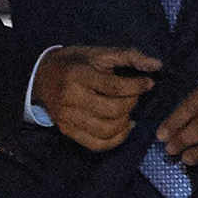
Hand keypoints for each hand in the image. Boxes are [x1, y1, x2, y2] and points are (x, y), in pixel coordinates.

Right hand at [34, 45, 161, 150]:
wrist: (41, 77)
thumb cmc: (74, 63)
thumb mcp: (99, 53)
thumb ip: (129, 56)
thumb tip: (156, 66)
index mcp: (78, 75)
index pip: (115, 87)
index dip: (138, 87)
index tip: (148, 83)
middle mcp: (71, 99)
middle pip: (113, 110)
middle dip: (132, 103)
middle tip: (135, 96)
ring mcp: (68, 118)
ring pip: (107, 130)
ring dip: (126, 122)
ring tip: (128, 111)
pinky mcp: (68, 131)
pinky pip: (97, 144)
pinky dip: (116, 139)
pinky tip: (124, 127)